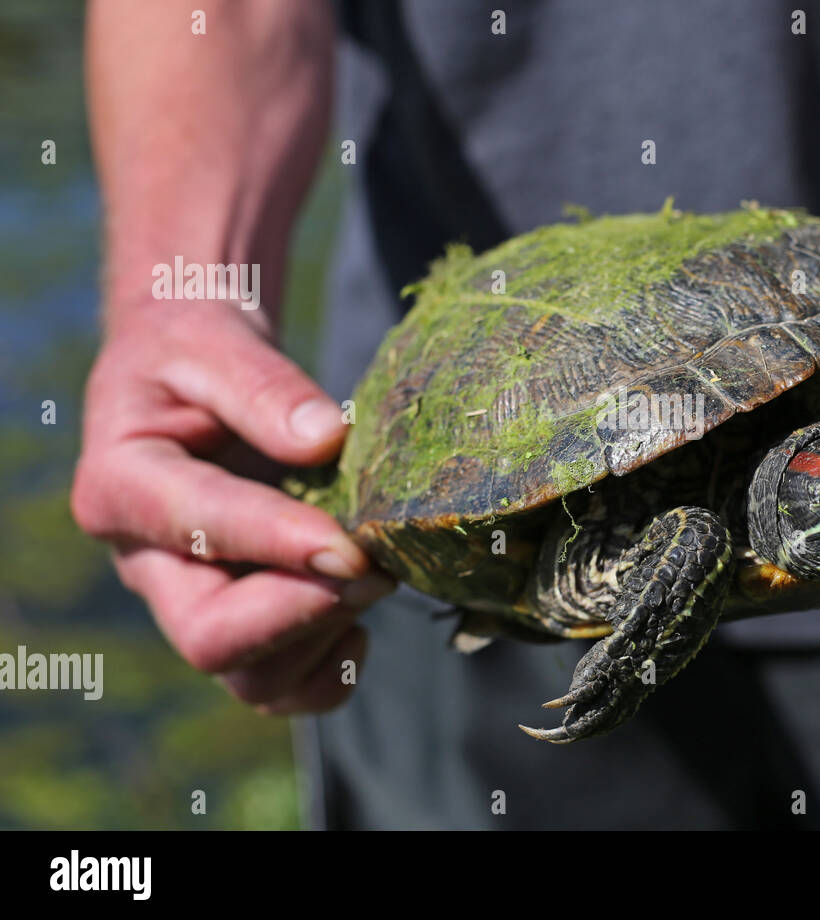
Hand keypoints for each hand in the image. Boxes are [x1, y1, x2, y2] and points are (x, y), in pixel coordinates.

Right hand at [71, 301, 394, 712]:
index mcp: (121, 486)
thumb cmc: (196, 352)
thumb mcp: (217, 342)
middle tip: (377, 569)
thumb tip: (324, 440)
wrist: (195, 378)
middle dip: (303, 614)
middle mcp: (149, 563)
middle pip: (209, 639)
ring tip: (377, 575)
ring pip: (250, 679)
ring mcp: (194, 601)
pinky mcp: (240, 619)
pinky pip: (284, 686)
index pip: (199, 531)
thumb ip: (264, 388)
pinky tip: (360, 616)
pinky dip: (330, 669)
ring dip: (325, 640)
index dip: (279, 544)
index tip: (353, 547)